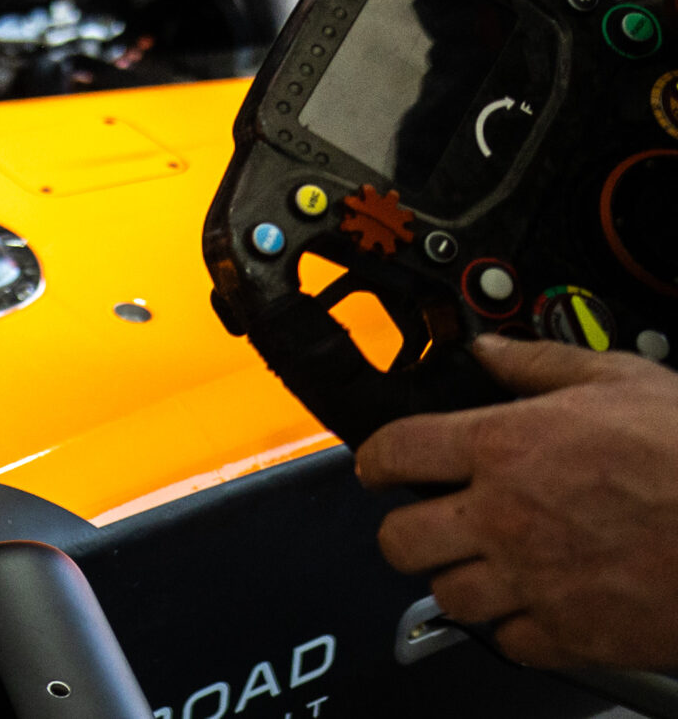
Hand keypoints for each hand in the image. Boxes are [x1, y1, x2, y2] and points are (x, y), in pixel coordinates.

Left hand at [356, 334, 677, 670]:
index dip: (374, 457)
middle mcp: (506, 517)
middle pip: (398, 538)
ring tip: (484, 564)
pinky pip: (509, 643)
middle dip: (406, 528)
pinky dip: (515, 629)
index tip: (378, 465)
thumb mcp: (621, 380)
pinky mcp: (573, 634)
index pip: (393, 452)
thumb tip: (492, 351)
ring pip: (446, 595)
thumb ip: (541, 365)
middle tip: (427, 520)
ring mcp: (535, 580)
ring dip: (458, 580)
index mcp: (506, 447)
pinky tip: (535, 605)